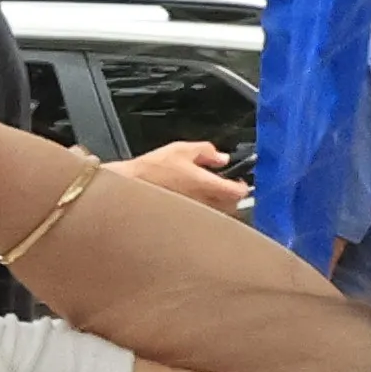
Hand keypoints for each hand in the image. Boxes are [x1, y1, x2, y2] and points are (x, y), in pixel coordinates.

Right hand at [110, 136, 254, 216]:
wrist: (127, 188)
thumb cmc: (150, 170)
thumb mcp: (181, 149)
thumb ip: (206, 151)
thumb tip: (221, 157)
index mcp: (206, 185)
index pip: (238, 192)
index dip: (243, 186)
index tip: (239, 181)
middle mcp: (203, 203)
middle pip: (232, 207)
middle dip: (231, 197)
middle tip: (225, 186)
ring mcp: (193, 215)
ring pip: (217, 215)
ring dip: (218, 205)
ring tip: (208, 195)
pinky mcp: (183, 221)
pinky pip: (201, 219)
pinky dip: (203, 213)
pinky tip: (192, 203)